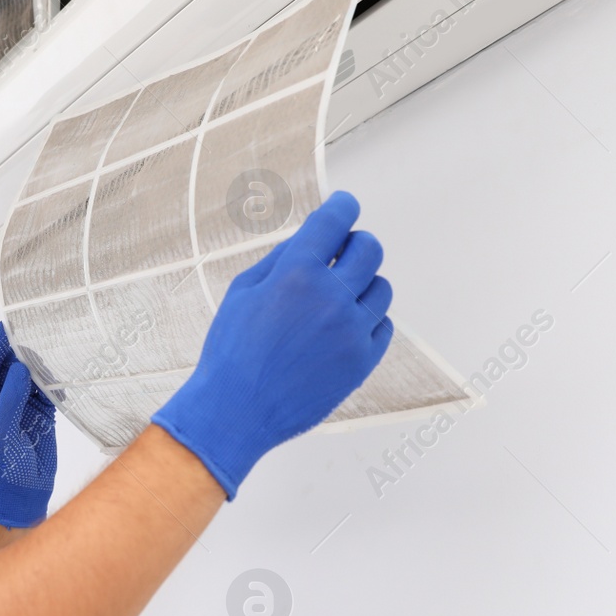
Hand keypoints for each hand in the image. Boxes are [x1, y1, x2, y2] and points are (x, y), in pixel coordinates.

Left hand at [0, 322, 57, 527]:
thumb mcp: (2, 433)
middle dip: (21, 344)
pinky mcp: (40, 411)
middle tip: (38, 322)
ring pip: (29, 372)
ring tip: (55, 337)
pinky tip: (65, 364)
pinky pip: (47, 387)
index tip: (9, 321)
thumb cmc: (3, 469)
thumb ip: (9, 400)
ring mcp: (20, 403)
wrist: (23, 495)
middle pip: (8, 362)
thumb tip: (17, 367)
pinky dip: (55, 377)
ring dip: (40, 358)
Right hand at [150, 190, 393, 497]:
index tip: (344, 206)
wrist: (236, 410)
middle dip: (356, 244)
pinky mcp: (362, 361)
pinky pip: (384, 326)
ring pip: (382, 288)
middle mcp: (330, 298)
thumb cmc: (232, 351)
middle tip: (343, 253)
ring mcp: (351, 331)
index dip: (343, 207)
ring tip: (340, 297)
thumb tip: (311, 239)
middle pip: (370, 249)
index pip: (335, 221)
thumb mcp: (243, 292)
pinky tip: (346, 326)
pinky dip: (369, 320)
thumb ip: (282, 259)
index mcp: (296, 274)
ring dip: (363, 284)